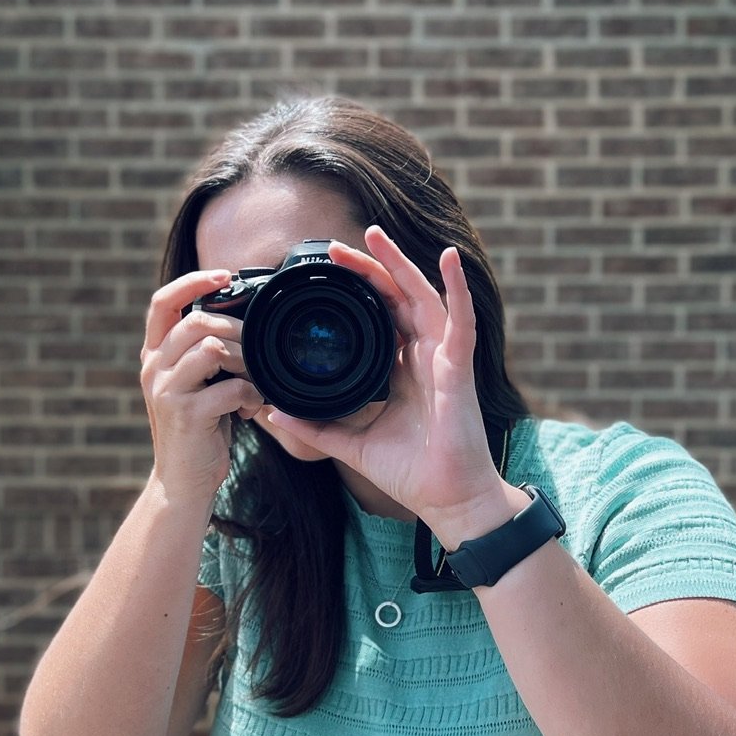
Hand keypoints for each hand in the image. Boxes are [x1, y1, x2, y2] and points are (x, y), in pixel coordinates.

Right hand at [139, 266, 263, 511]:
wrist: (181, 482)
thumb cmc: (197, 429)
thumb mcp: (194, 384)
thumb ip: (205, 353)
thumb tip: (242, 322)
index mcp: (154, 355)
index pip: (163, 301)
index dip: (193, 282)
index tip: (225, 274)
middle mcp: (153, 367)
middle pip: (196, 322)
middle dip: (235, 330)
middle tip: (255, 351)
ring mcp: (166, 390)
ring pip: (213, 348)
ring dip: (245, 361)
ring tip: (254, 381)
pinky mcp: (185, 414)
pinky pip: (229, 387)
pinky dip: (250, 393)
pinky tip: (252, 407)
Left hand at [257, 226, 512, 544]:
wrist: (446, 501)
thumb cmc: (412, 474)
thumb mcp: (352, 444)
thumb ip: (315, 427)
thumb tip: (273, 412)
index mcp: (403, 369)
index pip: (379, 317)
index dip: (356, 292)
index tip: (325, 273)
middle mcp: (425, 356)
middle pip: (396, 298)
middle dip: (370, 268)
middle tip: (339, 245)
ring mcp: (444, 359)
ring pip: (423, 297)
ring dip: (400, 264)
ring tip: (377, 234)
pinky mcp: (459, 369)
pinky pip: (461, 320)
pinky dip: (458, 287)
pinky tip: (449, 259)